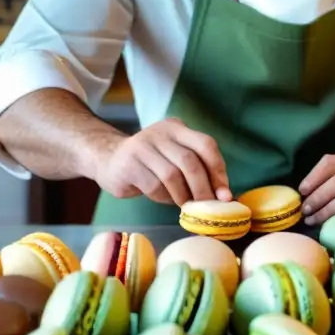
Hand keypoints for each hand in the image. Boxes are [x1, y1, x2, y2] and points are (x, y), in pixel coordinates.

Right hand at [93, 118, 230, 205]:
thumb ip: (198, 169)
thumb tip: (225, 196)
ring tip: (186, 205)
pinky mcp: (128, 165)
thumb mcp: (175, 156)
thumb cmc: (151, 163)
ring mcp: (141, 147)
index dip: (218, 170)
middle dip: (203, 188)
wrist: (109, 160)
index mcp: (176, 127)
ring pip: (172, 175)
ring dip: (183, 196)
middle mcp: (160, 133)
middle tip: (208, 206)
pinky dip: (165, 198)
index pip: (206, 144)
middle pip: (190, 161)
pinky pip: (154, 186)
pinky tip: (165, 199)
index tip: (224, 193)